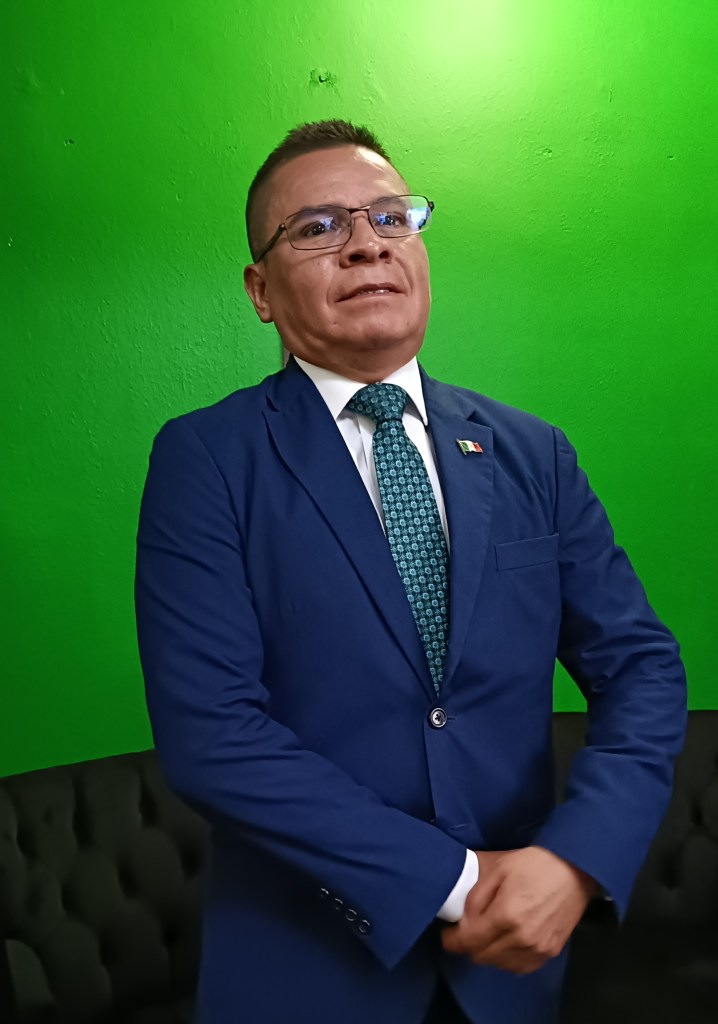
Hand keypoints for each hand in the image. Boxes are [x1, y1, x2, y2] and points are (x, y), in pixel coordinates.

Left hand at [440, 846, 597, 973]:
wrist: (575, 870)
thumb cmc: (535, 864)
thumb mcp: (498, 868)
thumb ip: (476, 896)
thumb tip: (463, 920)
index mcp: (506, 915)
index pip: (469, 942)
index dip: (451, 941)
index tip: (446, 934)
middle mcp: (522, 938)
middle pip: (481, 956)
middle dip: (468, 945)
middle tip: (466, 929)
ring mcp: (537, 949)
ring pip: (499, 965)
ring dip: (487, 952)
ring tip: (486, 933)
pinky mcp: (549, 953)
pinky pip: (519, 967)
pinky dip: (506, 959)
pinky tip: (505, 941)